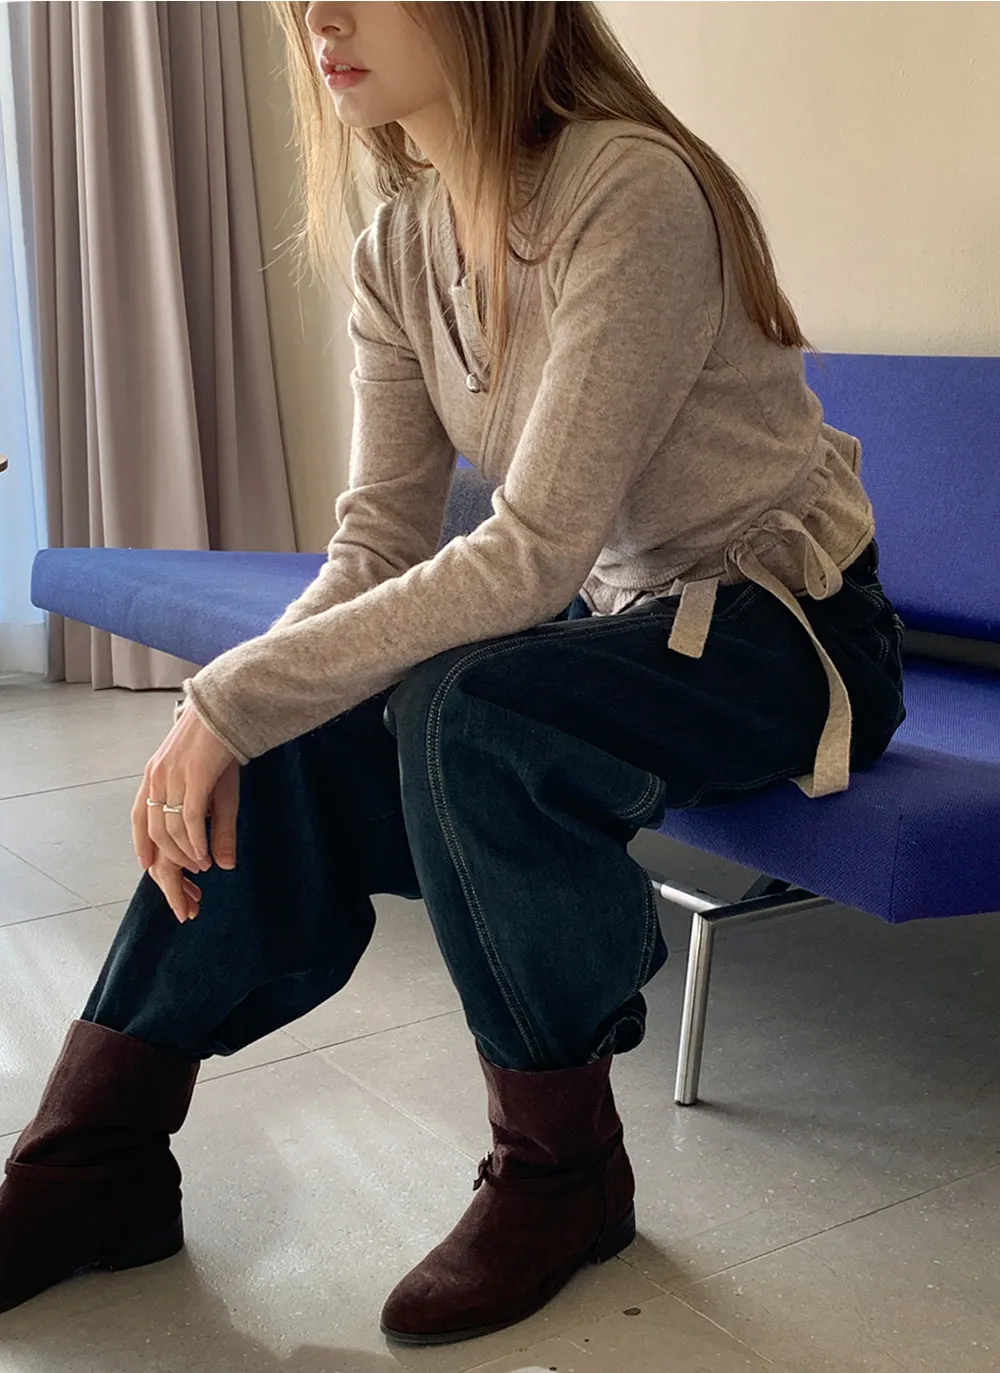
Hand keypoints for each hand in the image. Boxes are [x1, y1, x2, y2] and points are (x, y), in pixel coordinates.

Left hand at [132, 703, 239, 880]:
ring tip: (201, 865)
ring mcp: (174, 777)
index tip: (148, 865)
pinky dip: (197, 841)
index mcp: (154, 773)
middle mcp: (157, 776)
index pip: (140, 815)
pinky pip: (191, 819)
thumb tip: (221, 856)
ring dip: (186, 853)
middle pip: (155, 830)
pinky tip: (206, 853)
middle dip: (170, 858)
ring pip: (172, 828)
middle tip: (188, 874)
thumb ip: (211, 819)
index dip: (141, 843)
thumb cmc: (218, 740)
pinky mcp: (195, 777)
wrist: (227, 707)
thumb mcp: (208, 780)